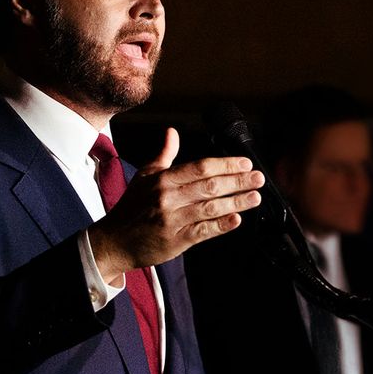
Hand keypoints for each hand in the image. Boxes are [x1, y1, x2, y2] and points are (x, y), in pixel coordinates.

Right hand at [87, 128, 263, 283]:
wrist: (114, 241)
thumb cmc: (131, 208)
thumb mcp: (144, 176)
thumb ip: (164, 155)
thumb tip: (172, 132)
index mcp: (161, 179)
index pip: (200, 167)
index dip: (225, 165)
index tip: (245, 163)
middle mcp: (167, 197)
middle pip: (209, 186)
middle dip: (237, 181)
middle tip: (258, 178)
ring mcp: (172, 220)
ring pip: (210, 208)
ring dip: (236, 202)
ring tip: (255, 197)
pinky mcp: (175, 240)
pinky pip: (204, 231)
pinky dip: (222, 225)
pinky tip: (237, 219)